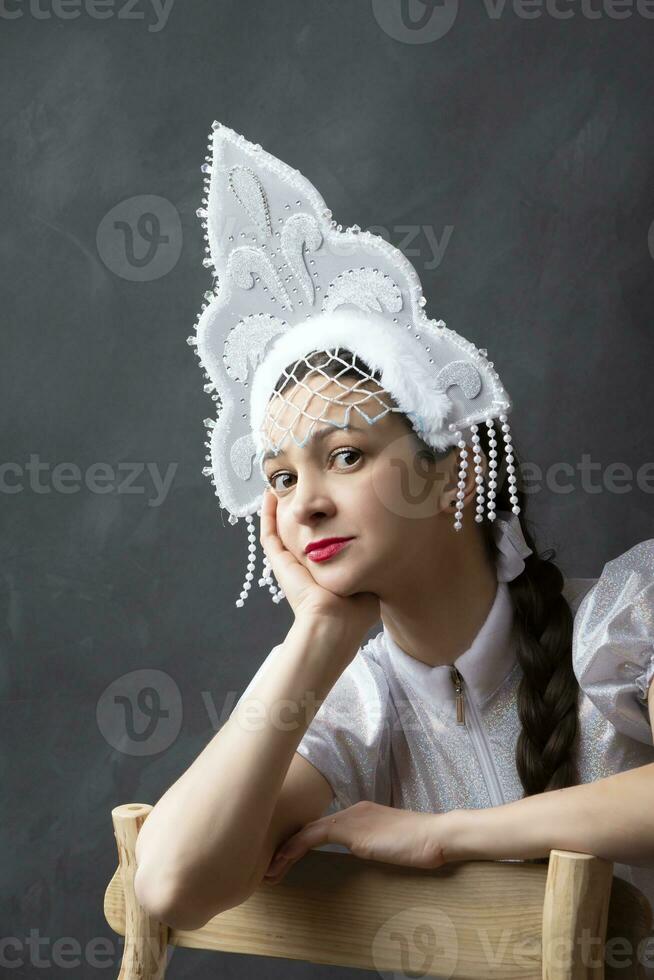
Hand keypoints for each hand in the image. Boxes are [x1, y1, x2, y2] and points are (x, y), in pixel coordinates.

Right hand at [259, 489, 380, 641]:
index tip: (328, 501)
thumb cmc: (355, 612)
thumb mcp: (367, 582)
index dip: (321, 522)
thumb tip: (385, 552)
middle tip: (299, 487)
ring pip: (279, 528)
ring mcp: (289, 562)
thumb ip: (372, 566)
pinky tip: (269, 494)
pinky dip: (267, 513)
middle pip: (297, 531)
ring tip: (280, 484)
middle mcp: (305, 564)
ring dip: (278, 507)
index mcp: (324, 570)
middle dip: (298, 510)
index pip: (321, 541)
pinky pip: (268, 533)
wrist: (335, 624)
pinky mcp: (279, 561)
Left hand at [262, 801, 447, 883]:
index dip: (302, 841)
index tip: (287, 857)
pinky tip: (282, 862)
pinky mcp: (351, 830)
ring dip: (286, 850)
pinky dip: (294, 849)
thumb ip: (373, 844)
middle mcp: (352, 810)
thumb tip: (362, 853)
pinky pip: (313, 837)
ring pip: (307, 831)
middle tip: (270, 864)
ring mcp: (351, 818)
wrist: (435, 836)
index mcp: (361, 813)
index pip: (323, 826)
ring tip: (270, 868)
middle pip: (310, 827)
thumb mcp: (390, 843)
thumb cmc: (420, 843)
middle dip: (288, 845)